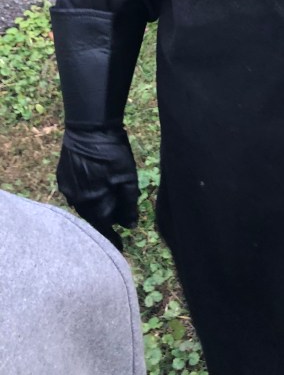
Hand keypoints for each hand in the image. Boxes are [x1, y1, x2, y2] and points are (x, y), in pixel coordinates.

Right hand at [57, 126, 138, 249]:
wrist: (89, 126)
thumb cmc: (112, 151)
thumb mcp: (127, 177)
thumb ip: (128, 203)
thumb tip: (130, 226)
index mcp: (92, 202)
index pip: (104, 228)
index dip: (113, 239)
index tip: (121, 248)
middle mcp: (75, 200)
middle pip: (92, 218)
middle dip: (105, 223)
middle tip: (116, 227)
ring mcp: (66, 188)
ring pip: (83, 206)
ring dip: (95, 209)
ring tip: (106, 209)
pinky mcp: (62, 177)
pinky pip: (75, 194)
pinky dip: (87, 196)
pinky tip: (94, 191)